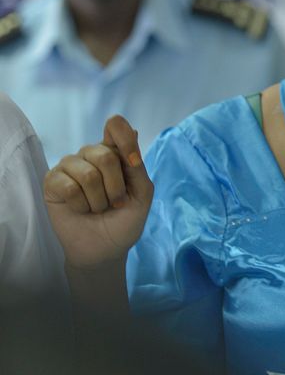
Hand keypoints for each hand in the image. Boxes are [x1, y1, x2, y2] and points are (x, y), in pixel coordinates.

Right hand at [44, 115, 153, 268]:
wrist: (105, 249)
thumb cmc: (124, 220)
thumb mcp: (141, 194)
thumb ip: (136, 166)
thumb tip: (133, 130)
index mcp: (115, 151)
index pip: (115, 125)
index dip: (124, 138)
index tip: (133, 162)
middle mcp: (91, 153)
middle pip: (105, 155)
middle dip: (116, 188)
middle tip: (115, 202)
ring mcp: (70, 165)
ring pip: (88, 174)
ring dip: (98, 201)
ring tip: (97, 208)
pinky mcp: (53, 181)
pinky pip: (69, 187)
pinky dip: (81, 205)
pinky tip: (81, 209)